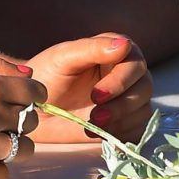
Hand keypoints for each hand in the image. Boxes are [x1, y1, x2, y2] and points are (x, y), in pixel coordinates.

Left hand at [26, 33, 153, 142]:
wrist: (34, 106)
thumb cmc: (46, 75)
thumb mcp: (63, 57)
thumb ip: (91, 48)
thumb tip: (124, 44)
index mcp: (114, 51)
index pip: (134, 62)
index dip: (121, 80)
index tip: (97, 95)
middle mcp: (126, 73)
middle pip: (144, 87)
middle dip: (122, 104)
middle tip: (96, 115)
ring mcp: (128, 99)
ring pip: (143, 110)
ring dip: (121, 120)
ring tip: (93, 124)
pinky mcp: (125, 122)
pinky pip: (138, 130)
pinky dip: (121, 134)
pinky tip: (98, 132)